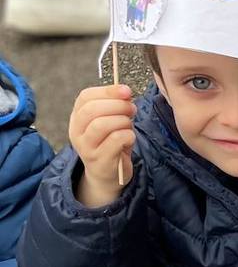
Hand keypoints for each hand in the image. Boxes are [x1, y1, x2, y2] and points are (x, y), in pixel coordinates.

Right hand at [68, 84, 134, 207]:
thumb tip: (125, 93)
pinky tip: (129, 139)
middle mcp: (77, 132)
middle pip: (92, 110)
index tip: (126, 91)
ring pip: (102, 124)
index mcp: (77, 117)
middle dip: (118, 105)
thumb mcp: (111, 121)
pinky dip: (128, 135)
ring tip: (129, 126)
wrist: (107, 174)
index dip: (107, 91)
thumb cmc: (111, 143)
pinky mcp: (99, 160)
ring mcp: (86, 147)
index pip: (85, 97)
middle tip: (132, 109)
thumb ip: (115, 106)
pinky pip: (116, 140)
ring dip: (122, 121)